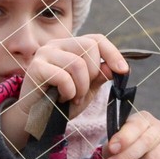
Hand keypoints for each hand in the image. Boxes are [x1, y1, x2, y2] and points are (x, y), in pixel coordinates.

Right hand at [0, 35, 128, 148]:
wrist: (36, 118)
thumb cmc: (60, 102)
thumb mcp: (86, 90)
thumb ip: (99, 76)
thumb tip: (114, 67)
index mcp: (69, 46)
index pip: (96, 39)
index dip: (113, 53)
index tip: (123, 71)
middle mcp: (56, 44)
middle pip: (89, 47)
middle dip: (93, 74)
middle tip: (83, 92)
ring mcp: (44, 53)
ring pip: (78, 64)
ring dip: (81, 88)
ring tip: (73, 98)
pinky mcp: (36, 67)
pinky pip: (64, 77)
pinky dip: (68, 92)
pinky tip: (60, 98)